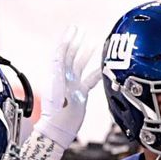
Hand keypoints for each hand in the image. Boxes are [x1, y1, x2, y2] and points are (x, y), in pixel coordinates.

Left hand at [34, 26, 100, 147]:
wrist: (58, 131)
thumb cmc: (57, 113)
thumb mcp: (59, 88)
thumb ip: (62, 69)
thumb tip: (63, 51)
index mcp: (58, 75)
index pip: (62, 52)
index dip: (67, 39)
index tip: (73, 29)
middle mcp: (65, 78)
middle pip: (71, 56)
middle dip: (76, 42)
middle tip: (82, 31)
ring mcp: (72, 86)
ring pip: (80, 66)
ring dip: (86, 54)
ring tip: (94, 43)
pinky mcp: (79, 94)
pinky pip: (89, 80)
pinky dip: (95, 72)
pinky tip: (102, 67)